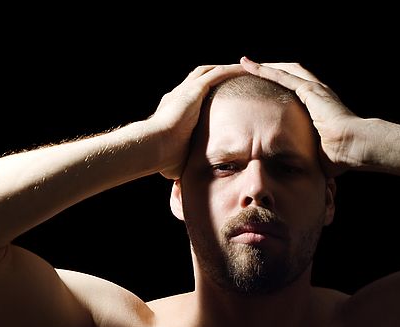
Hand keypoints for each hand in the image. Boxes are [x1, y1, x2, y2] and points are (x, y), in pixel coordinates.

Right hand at [149, 64, 245, 178]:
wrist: (153, 147)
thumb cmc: (163, 158)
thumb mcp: (177, 160)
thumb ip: (183, 164)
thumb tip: (185, 184)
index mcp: (175, 110)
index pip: (194, 98)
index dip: (207, 95)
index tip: (221, 98)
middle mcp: (179, 95)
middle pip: (202, 78)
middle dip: (218, 76)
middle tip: (235, 77)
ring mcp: (185, 91)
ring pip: (210, 72)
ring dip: (227, 70)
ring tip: (244, 69)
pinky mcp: (193, 90)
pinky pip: (216, 74)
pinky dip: (230, 71)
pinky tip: (245, 69)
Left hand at [240, 57, 363, 175]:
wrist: (353, 147)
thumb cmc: (340, 157)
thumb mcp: (315, 155)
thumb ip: (304, 157)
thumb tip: (296, 174)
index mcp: (316, 108)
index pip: (290, 93)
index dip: (273, 89)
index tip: (257, 91)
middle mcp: (315, 94)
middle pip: (284, 76)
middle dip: (264, 72)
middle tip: (242, 70)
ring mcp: (313, 89)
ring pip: (280, 71)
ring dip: (260, 67)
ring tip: (241, 63)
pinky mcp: (309, 89)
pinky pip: (281, 75)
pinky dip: (263, 69)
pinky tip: (247, 64)